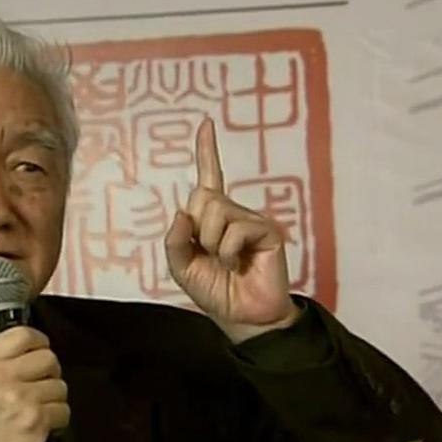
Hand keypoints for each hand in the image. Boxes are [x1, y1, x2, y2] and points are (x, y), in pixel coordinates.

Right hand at [0, 327, 68, 441]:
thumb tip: (32, 350)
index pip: (24, 334)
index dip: (39, 342)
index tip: (41, 351)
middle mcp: (1, 377)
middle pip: (49, 358)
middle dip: (49, 374)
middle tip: (40, 387)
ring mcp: (20, 399)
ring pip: (59, 386)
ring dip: (53, 400)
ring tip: (36, 410)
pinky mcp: (36, 422)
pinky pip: (63, 410)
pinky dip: (57, 421)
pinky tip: (41, 426)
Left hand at [164, 117, 302, 343]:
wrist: (243, 317)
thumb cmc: (215, 292)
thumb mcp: (182, 268)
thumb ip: (175, 241)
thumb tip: (181, 213)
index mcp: (211, 218)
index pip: (208, 178)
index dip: (207, 151)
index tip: (206, 123)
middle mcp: (232, 213)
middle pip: (202, 197)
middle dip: (197, 230)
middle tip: (211, 255)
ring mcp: (250, 219)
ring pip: (215, 211)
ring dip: (212, 243)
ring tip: (227, 263)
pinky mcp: (267, 230)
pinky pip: (235, 229)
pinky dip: (229, 252)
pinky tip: (239, 265)